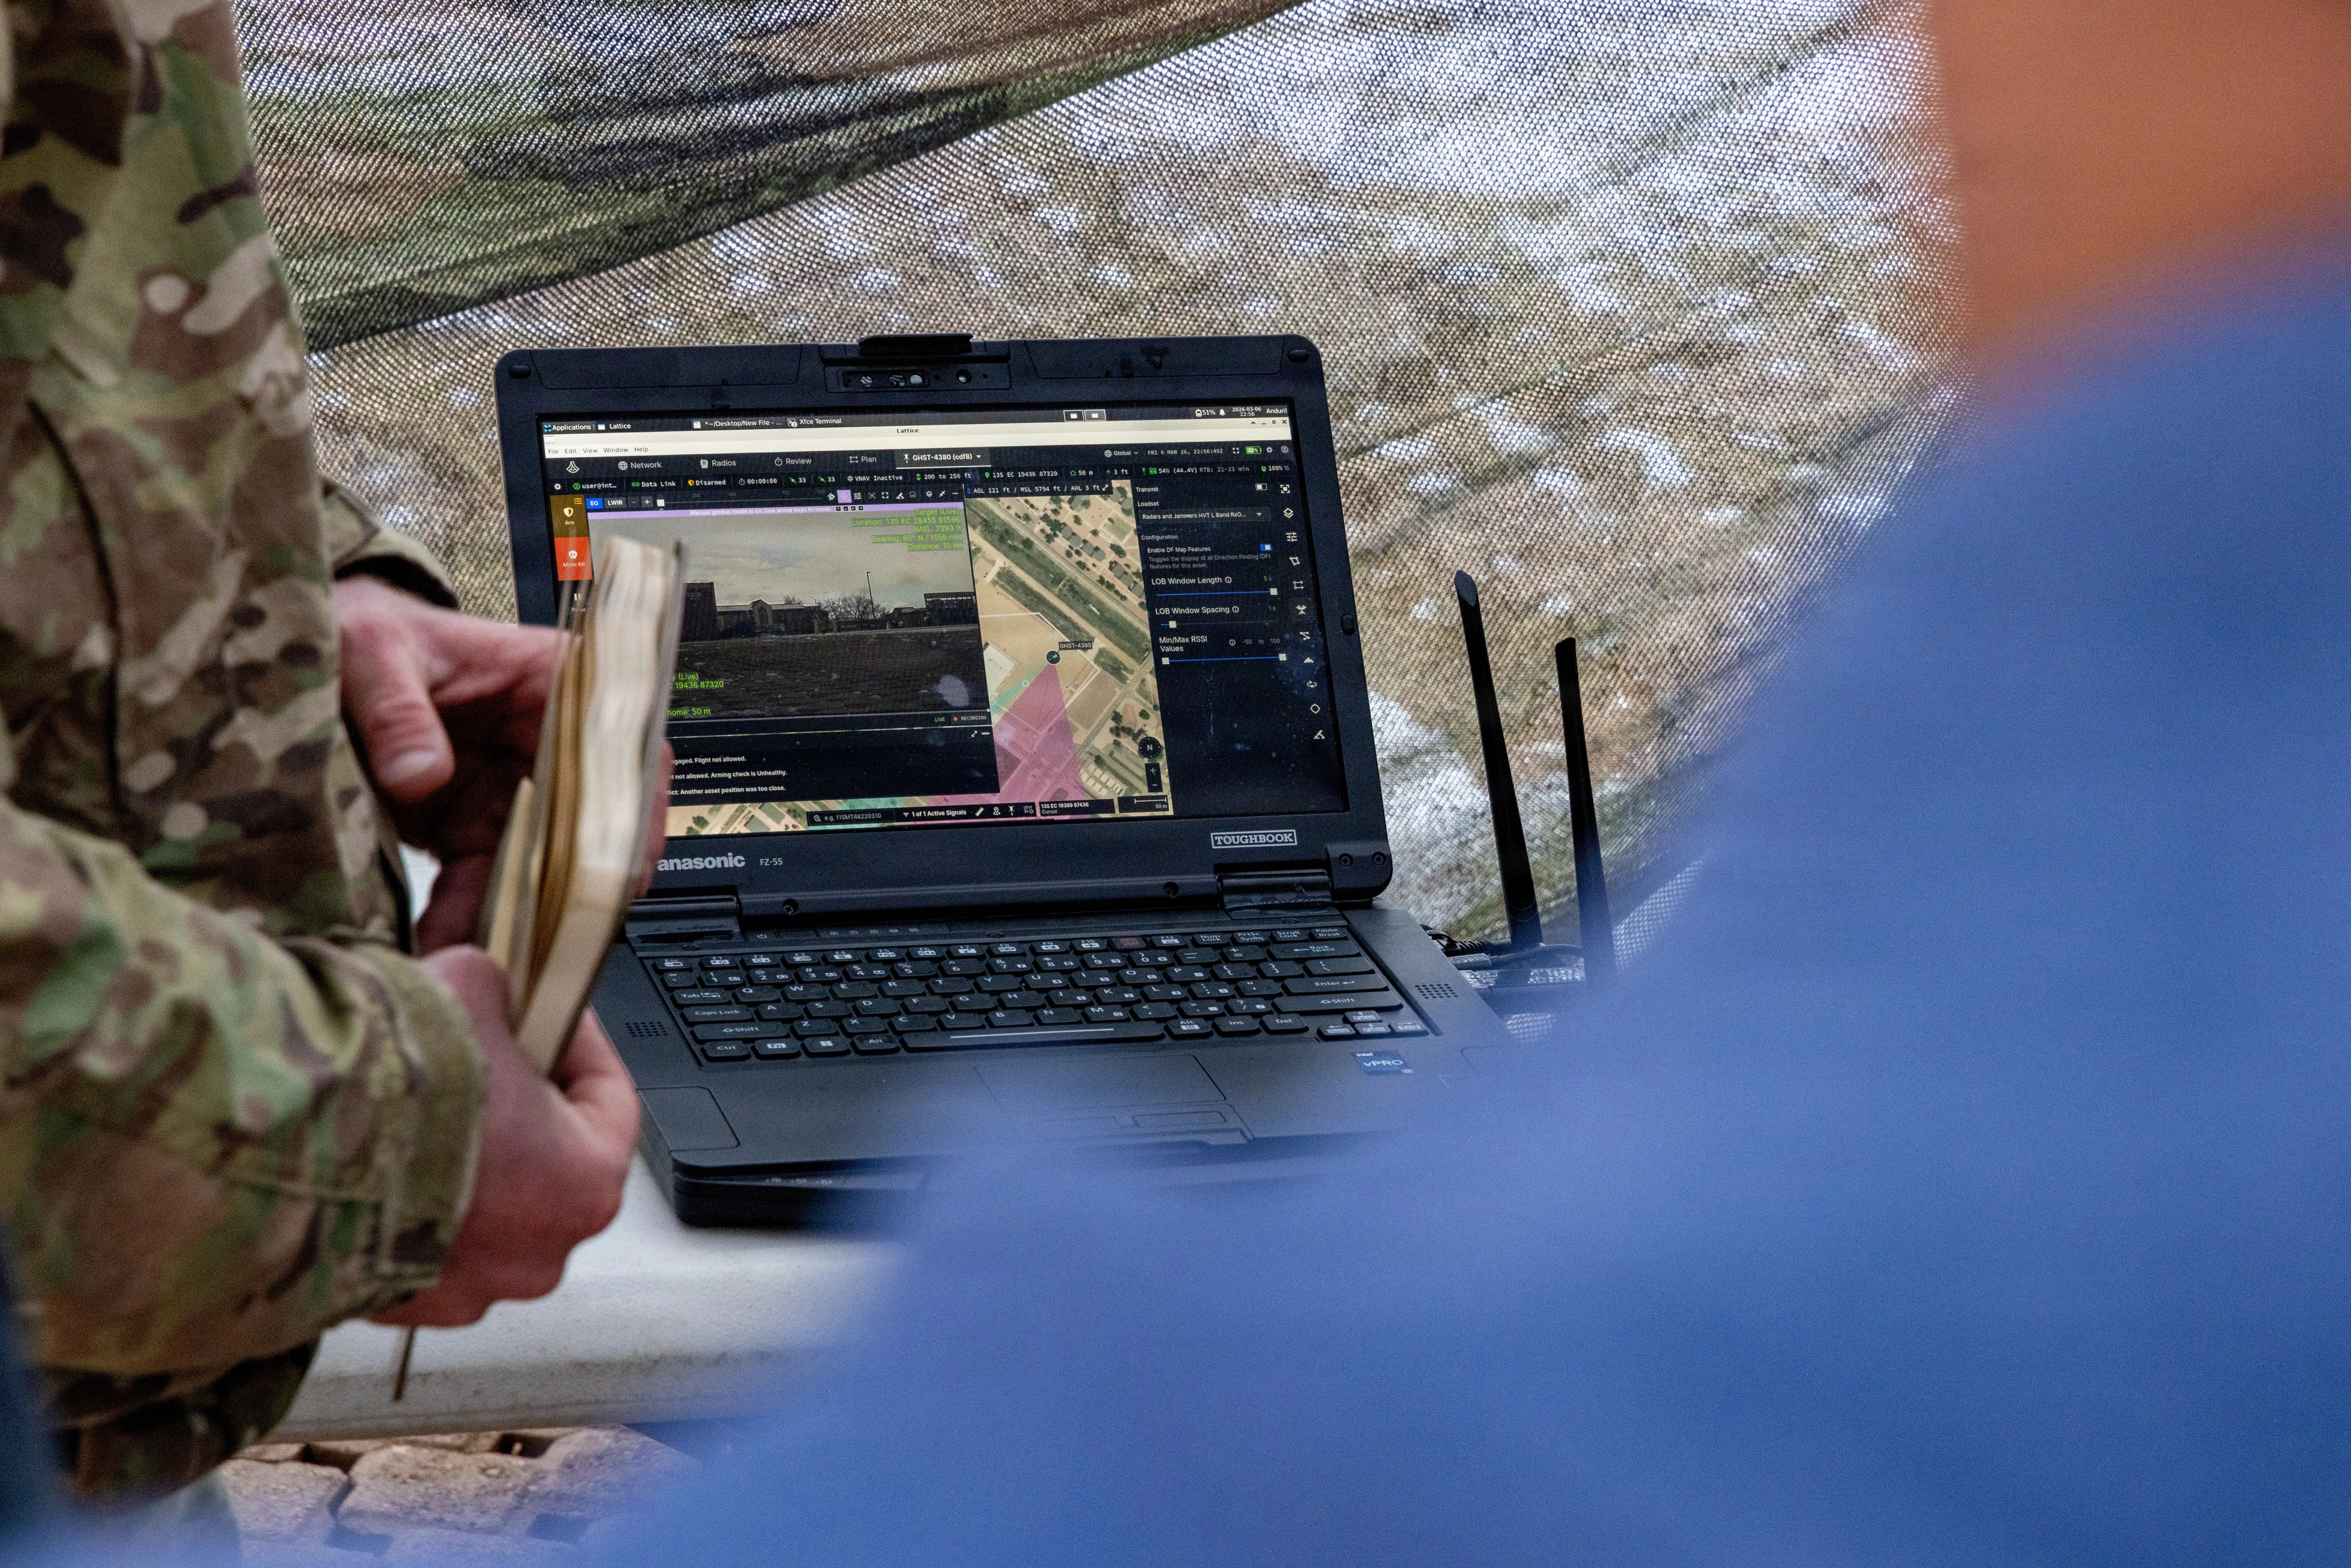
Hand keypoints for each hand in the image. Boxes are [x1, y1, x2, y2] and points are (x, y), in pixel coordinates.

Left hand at [336, 577, 671, 949]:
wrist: (324, 658)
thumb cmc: (363, 631)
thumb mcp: (369, 651)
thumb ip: (396, 707)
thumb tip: (421, 772)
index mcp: (556, 683)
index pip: (627, 751)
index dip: (633, 816)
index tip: (614, 873)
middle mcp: (549, 744)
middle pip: (590, 828)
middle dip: (564, 892)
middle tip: (536, 943)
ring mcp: (515, 792)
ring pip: (540, 870)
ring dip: (512, 919)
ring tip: (475, 960)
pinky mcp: (474, 829)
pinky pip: (485, 886)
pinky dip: (466, 921)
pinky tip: (441, 946)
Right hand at [372, 946, 639, 1327]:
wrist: (280, 1141)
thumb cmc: (393, 1081)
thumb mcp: (467, 985)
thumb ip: (496, 989)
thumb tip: (487, 982)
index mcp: (584, 1184)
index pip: (607, 1097)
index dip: (573, 1039)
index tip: (545, 1010)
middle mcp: (534, 1255)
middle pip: (542, 1158)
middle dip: (509, 1098)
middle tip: (474, 1050)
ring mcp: (461, 1290)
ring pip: (476, 1205)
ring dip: (451, 1152)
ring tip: (413, 1096)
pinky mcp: (391, 1303)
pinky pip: (411, 1240)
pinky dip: (398, 1197)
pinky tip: (370, 1148)